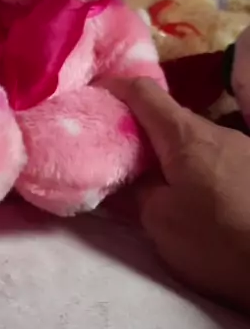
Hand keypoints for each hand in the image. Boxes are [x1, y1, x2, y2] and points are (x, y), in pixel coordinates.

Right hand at [113, 78, 249, 312]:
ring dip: (169, 154)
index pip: (144, 92)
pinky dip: (194, 169)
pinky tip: (193, 197)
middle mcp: (217, 131)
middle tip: (114, 154)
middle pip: (169, 117)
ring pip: (194, 140)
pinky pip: (215, 158)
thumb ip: (135, 193)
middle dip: (139, 130)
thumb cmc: (217, 240)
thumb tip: (123, 179)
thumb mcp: (160, 222)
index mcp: (185, 136)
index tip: (93, 99)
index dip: (114, 88)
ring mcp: (243, 149)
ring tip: (152, 181)